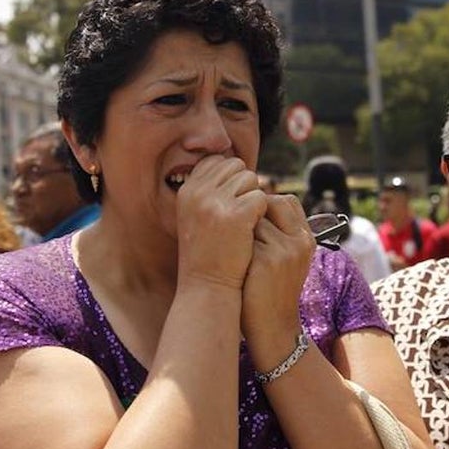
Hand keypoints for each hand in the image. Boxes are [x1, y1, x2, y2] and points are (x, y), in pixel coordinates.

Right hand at [175, 154, 267, 290]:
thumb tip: (235, 167)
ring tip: (244, 224)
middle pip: (235, 166)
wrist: (207, 286)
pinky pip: (261, 197)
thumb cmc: (207, 253)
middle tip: (240, 214)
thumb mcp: (196, 215)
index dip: (230, 178)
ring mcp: (216, 202)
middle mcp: (198, 191)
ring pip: (250, 179)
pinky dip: (262, 213)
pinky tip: (251, 231)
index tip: (231, 201)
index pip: (216, 161)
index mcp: (187, 190)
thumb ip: (209, 190)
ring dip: (253, 198)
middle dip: (244, 186)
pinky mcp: (236, 214)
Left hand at [242, 194, 315, 369]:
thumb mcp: (285, 259)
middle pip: (270, 204)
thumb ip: (278, 231)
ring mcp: (284, 250)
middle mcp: (299, 241)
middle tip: (240, 236)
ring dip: (240, 230)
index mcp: (306, 238)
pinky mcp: (266, 260)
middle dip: (251, 215)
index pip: (287, 201)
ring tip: (238, 253)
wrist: (272, 327)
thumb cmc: (270, 289)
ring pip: (253, 218)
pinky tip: (233, 263)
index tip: (251, 223)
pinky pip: (242, 235)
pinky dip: (233, 245)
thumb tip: (253, 201)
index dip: (265, 206)